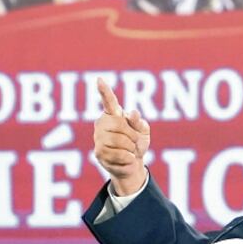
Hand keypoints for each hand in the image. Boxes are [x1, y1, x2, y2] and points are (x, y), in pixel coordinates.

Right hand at [93, 77, 149, 194]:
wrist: (133, 163)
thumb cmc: (137, 142)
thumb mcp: (143, 131)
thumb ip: (139, 122)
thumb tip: (132, 113)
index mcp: (113, 114)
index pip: (109, 101)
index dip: (104, 91)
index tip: (99, 79)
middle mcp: (102, 124)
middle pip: (120, 126)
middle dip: (133, 136)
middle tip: (134, 142)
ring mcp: (98, 138)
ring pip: (120, 142)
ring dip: (131, 148)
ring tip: (129, 151)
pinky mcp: (99, 153)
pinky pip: (119, 154)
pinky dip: (128, 158)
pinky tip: (126, 159)